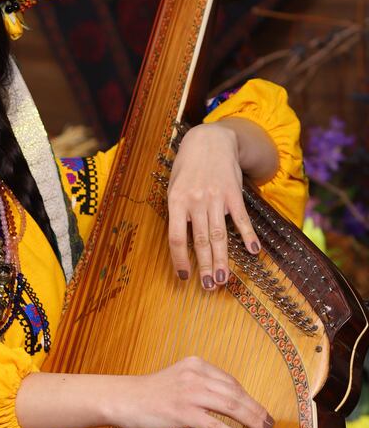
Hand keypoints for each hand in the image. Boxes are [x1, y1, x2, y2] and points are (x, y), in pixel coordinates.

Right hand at [102, 357, 273, 427]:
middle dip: (256, 410)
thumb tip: (227, 403)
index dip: (249, 398)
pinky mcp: (181, 413)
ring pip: (230, 407)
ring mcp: (188, 394)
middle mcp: (195, 375)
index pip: (231, 381)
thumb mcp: (177, 378)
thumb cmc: (148, 393)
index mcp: (196, 365)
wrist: (122, 399)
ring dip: (251, 421)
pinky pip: (214, 425)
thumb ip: (200, 385)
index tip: (259, 411)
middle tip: (269, 424)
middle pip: (235, 393)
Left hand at [167, 123, 260, 288]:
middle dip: (205, 267)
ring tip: (223, 280)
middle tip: (208, 287)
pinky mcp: (234, 194)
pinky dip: (248, 236)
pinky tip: (253, 251)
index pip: (177, 237)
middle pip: (201, 241)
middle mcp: (196, 201)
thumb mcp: (173, 187)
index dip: (179, 259)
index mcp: (176, 201)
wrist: (209, 140)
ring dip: (223, 260)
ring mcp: (217, 198)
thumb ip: (177, 213)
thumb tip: (182, 242)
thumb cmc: (187, 167)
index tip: (184, 276)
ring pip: (220, 235)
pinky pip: (241, 219)